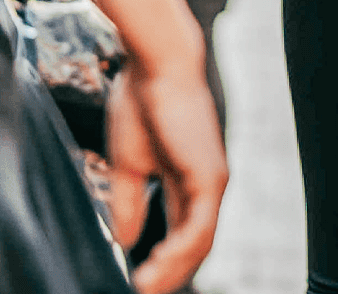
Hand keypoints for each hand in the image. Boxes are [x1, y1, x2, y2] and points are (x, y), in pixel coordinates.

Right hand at [104, 51, 227, 293]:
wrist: (153, 66)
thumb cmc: (139, 104)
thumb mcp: (128, 166)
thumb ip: (129, 204)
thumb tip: (126, 243)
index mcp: (186, 180)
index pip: (181, 233)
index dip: (163, 263)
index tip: (136, 286)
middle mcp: (205, 183)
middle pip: (193, 246)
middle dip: (168, 276)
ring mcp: (211, 180)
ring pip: (199, 244)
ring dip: (171, 272)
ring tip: (143, 289)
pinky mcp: (210, 176)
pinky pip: (199, 228)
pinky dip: (179, 254)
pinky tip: (153, 272)